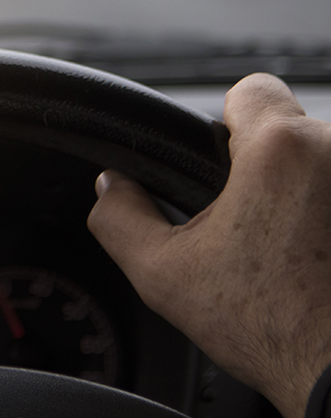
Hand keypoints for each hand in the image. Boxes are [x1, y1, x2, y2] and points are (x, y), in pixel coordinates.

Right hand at [88, 74, 330, 417]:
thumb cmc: (271, 328)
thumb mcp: (164, 275)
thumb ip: (121, 219)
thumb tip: (109, 189)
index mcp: (281, 150)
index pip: (252, 90)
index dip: (227, 123)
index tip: (223, 164)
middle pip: (292, 133)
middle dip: (269, 171)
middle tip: (254, 230)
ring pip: (325, 167)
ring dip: (310, 195)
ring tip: (296, 254)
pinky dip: (330, 219)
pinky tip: (322, 263)